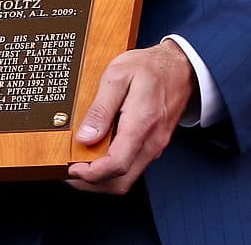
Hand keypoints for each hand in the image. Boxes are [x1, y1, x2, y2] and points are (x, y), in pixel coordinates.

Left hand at [66, 40, 195, 193]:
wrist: (179, 66)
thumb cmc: (149, 67)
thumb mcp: (117, 76)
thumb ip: (101, 108)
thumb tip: (85, 137)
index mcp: (141, 124)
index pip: (116, 164)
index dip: (90, 173)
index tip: (72, 168)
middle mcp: (151, 142)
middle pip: (121, 181)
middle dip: (93, 184)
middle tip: (70, 172)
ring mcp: (154, 145)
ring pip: (128, 177)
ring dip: (102, 178)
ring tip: (80, 163)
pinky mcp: (154, 144)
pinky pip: (133, 166)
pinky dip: (113, 168)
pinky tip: (99, 154)